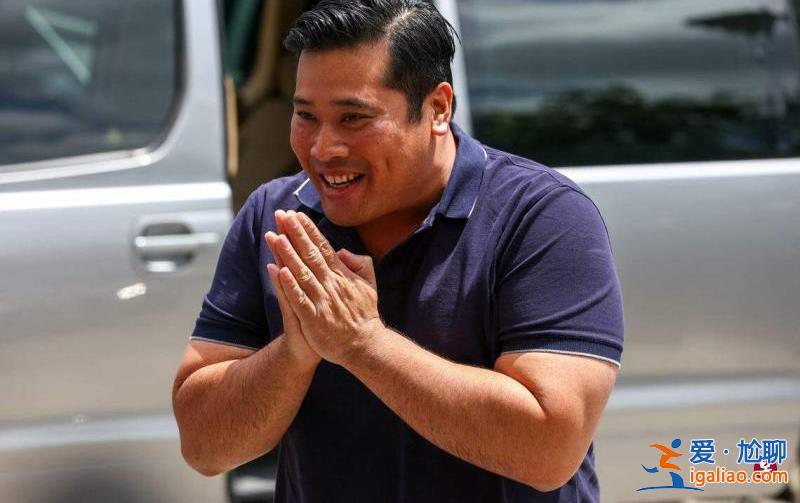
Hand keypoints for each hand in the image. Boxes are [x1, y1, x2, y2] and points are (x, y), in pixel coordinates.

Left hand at [265, 210, 382, 364]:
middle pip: (310, 255)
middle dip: (295, 234)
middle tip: (281, 216)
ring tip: (275, 237)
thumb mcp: (368, 284)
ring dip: (288, 255)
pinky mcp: (314, 319)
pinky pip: (299, 300)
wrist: (364, 346)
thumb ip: (359, 264)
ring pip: (302, 274)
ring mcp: (322, 302)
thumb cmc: (364, 314)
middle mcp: (331, 285)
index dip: (308, 231)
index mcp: (342, 275)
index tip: (296, 215)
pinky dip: (289, 285)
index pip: (323, 247)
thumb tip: (342, 250)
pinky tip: (279, 271)